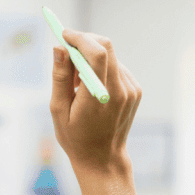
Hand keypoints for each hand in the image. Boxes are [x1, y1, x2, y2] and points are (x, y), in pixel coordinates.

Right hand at [49, 30, 141, 194]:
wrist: (103, 160)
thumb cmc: (76, 139)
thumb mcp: (58, 110)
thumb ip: (60, 77)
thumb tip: (59, 48)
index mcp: (98, 97)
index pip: (96, 52)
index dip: (80, 37)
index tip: (63, 34)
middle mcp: (120, 90)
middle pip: (106, 47)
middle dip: (85, 42)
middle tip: (67, 51)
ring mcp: (131, 90)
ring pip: (110, 56)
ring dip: (92, 58)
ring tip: (77, 82)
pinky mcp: (135, 90)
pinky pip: (116, 67)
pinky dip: (101, 69)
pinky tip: (91, 89)